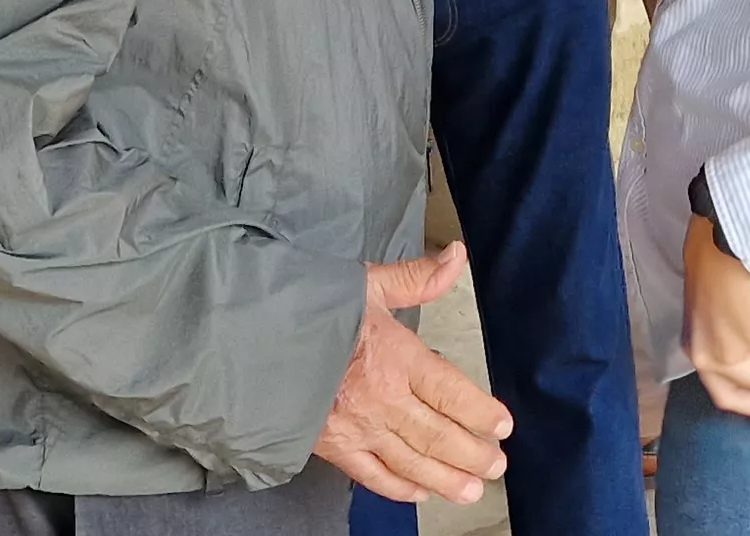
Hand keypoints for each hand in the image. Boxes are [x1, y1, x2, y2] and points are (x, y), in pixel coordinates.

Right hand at [315, 244, 513, 504]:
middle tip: (496, 465)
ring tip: (471, 490)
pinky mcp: (330, 446)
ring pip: (411, 462)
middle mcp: (381, 398)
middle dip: (472, 454)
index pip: (451, 392)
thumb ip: (416, 278)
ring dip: (445, 478)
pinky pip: (372, 475)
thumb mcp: (365, 284)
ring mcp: (356, 427)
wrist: (246, 339)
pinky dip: (398, 488)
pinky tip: (420, 494)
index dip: (481, 412)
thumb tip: (457, 256)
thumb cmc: (306, 308)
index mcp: (395, 356)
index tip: (502, 425)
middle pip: (438, 434)